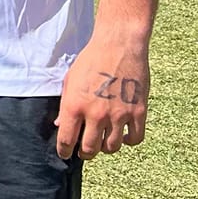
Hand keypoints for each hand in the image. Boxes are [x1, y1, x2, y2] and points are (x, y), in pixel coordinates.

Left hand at [54, 35, 148, 160]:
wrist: (118, 44)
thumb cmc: (91, 60)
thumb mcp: (70, 81)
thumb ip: (64, 106)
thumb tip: (60, 126)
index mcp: (75, 106)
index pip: (66, 141)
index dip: (64, 151)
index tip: (65, 154)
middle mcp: (96, 114)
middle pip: (90, 149)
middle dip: (84, 153)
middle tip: (84, 150)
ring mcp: (118, 115)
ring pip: (112, 147)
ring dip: (106, 148)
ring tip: (103, 141)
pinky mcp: (138, 111)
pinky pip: (135, 138)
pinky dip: (128, 141)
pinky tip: (123, 135)